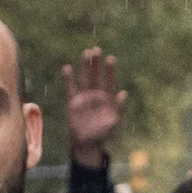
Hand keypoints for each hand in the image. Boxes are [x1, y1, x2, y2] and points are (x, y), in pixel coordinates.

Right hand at [59, 45, 124, 163]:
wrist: (88, 143)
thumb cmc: (103, 133)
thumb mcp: (113, 122)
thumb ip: (118, 107)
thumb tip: (123, 93)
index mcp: (108, 98)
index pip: (109, 81)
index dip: (110, 70)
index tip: (110, 58)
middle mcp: (96, 94)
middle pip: (96, 75)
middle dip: (97, 63)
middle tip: (96, 49)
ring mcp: (85, 97)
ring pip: (85, 78)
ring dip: (85, 66)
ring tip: (86, 53)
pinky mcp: (73, 102)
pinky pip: (71, 88)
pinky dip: (69, 79)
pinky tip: (67, 68)